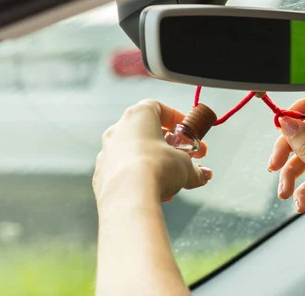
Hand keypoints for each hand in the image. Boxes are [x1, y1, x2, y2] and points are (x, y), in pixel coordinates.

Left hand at [93, 99, 211, 214]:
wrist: (129, 197)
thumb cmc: (157, 169)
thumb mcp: (185, 166)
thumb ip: (195, 169)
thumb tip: (204, 175)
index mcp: (138, 116)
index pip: (158, 107)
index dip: (176, 119)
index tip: (188, 132)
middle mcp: (119, 129)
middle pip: (146, 132)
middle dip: (169, 145)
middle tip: (186, 158)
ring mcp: (107, 151)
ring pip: (135, 153)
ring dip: (155, 162)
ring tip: (172, 179)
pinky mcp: (101, 174)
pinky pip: (124, 171)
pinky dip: (140, 177)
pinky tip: (155, 191)